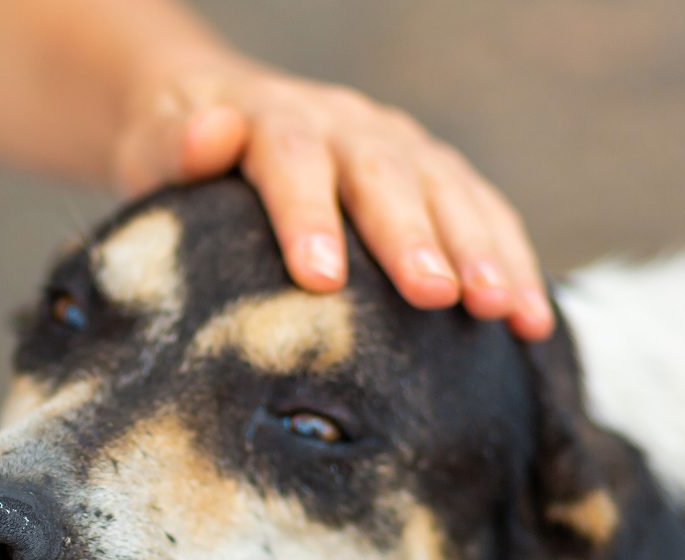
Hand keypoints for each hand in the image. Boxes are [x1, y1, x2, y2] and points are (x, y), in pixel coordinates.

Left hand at [112, 52, 552, 339]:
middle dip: (415, 236)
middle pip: (385, 175)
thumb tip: (211, 131)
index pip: (293, 158)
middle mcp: (345, 124)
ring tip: (502, 310)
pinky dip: (510, 259)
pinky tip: (529, 319)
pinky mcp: (430, 172)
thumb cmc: (177, 151)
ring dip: (478, 250)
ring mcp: (396, 144)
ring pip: (446, 190)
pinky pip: (480, 211)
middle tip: (436, 296)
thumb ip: (177, 146)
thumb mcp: (155, 144)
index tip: (322, 278)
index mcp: (273, 118)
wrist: (215, 115)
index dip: (309, 215)